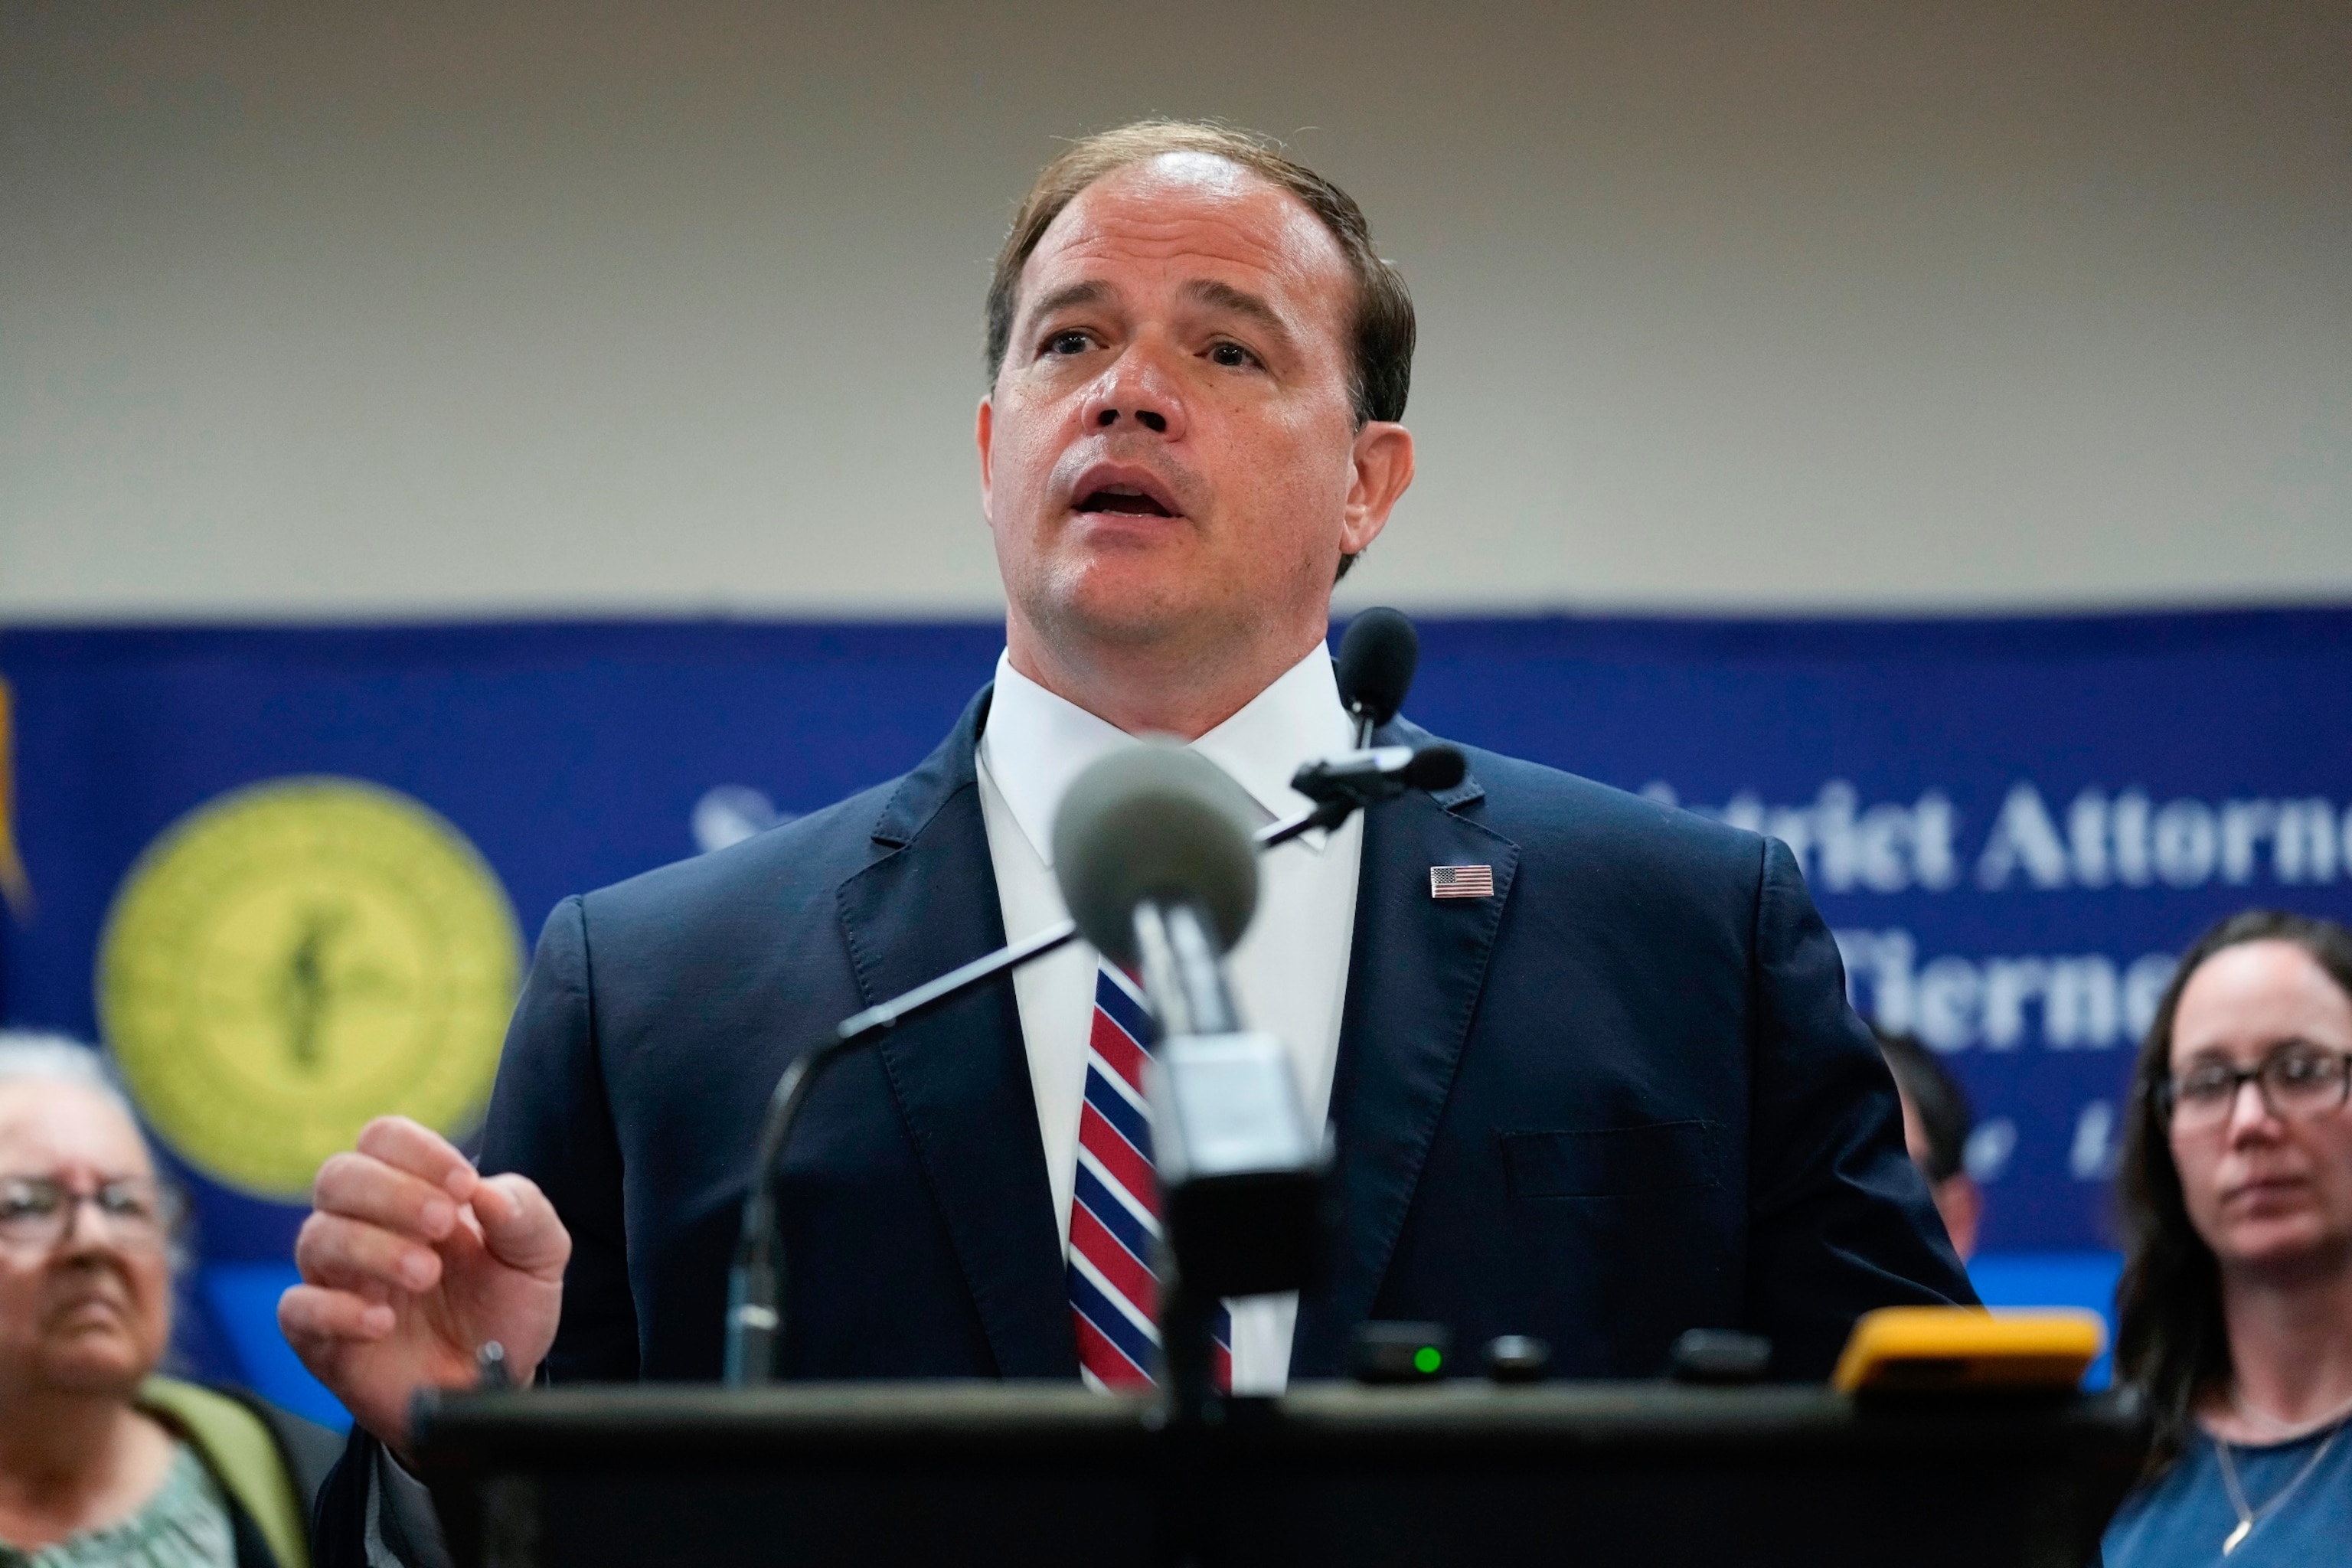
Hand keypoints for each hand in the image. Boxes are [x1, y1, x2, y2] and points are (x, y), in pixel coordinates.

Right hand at [279, 1117, 568, 1454]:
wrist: (496, 1385)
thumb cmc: (505, 1309)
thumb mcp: (539, 1256)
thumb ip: (525, 1212)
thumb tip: (486, 1192)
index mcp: (413, 1194)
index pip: (383, 1139)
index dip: (418, 1151)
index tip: (462, 1186)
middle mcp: (365, 1228)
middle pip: (338, 1176)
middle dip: (391, 1193)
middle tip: (441, 1225)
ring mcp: (339, 1282)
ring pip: (316, 1237)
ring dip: (373, 1248)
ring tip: (426, 1275)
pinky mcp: (321, 1338)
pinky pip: (296, 1309)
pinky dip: (335, 1310)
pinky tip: (382, 1322)